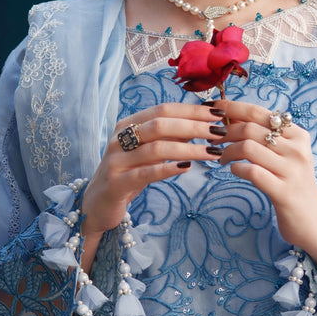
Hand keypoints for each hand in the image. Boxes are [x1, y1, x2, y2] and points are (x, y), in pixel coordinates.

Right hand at [80, 102, 219, 268]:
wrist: (97, 206)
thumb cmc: (127, 176)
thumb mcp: (148, 154)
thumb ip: (168, 138)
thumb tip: (200, 125)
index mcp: (127, 125)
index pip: (163, 109)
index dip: (191, 110)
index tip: (218, 113)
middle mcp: (120, 138)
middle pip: (161, 124)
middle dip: (194, 126)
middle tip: (220, 132)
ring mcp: (116, 160)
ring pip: (157, 148)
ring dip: (189, 149)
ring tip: (212, 153)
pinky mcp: (117, 183)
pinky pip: (146, 173)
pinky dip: (168, 169)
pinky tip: (187, 168)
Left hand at [209, 100, 316, 265]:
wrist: (312, 220)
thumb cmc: (292, 184)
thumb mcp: (284, 155)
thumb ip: (263, 136)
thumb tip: (231, 116)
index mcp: (298, 135)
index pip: (260, 112)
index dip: (232, 108)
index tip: (213, 108)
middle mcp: (297, 149)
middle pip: (251, 129)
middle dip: (225, 131)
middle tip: (212, 139)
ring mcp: (292, 170)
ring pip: (249, 147)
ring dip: (227, 151)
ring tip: (221, 158)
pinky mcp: (283, 191)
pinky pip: (252, 172)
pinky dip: (236, 169)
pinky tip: (234, 171)